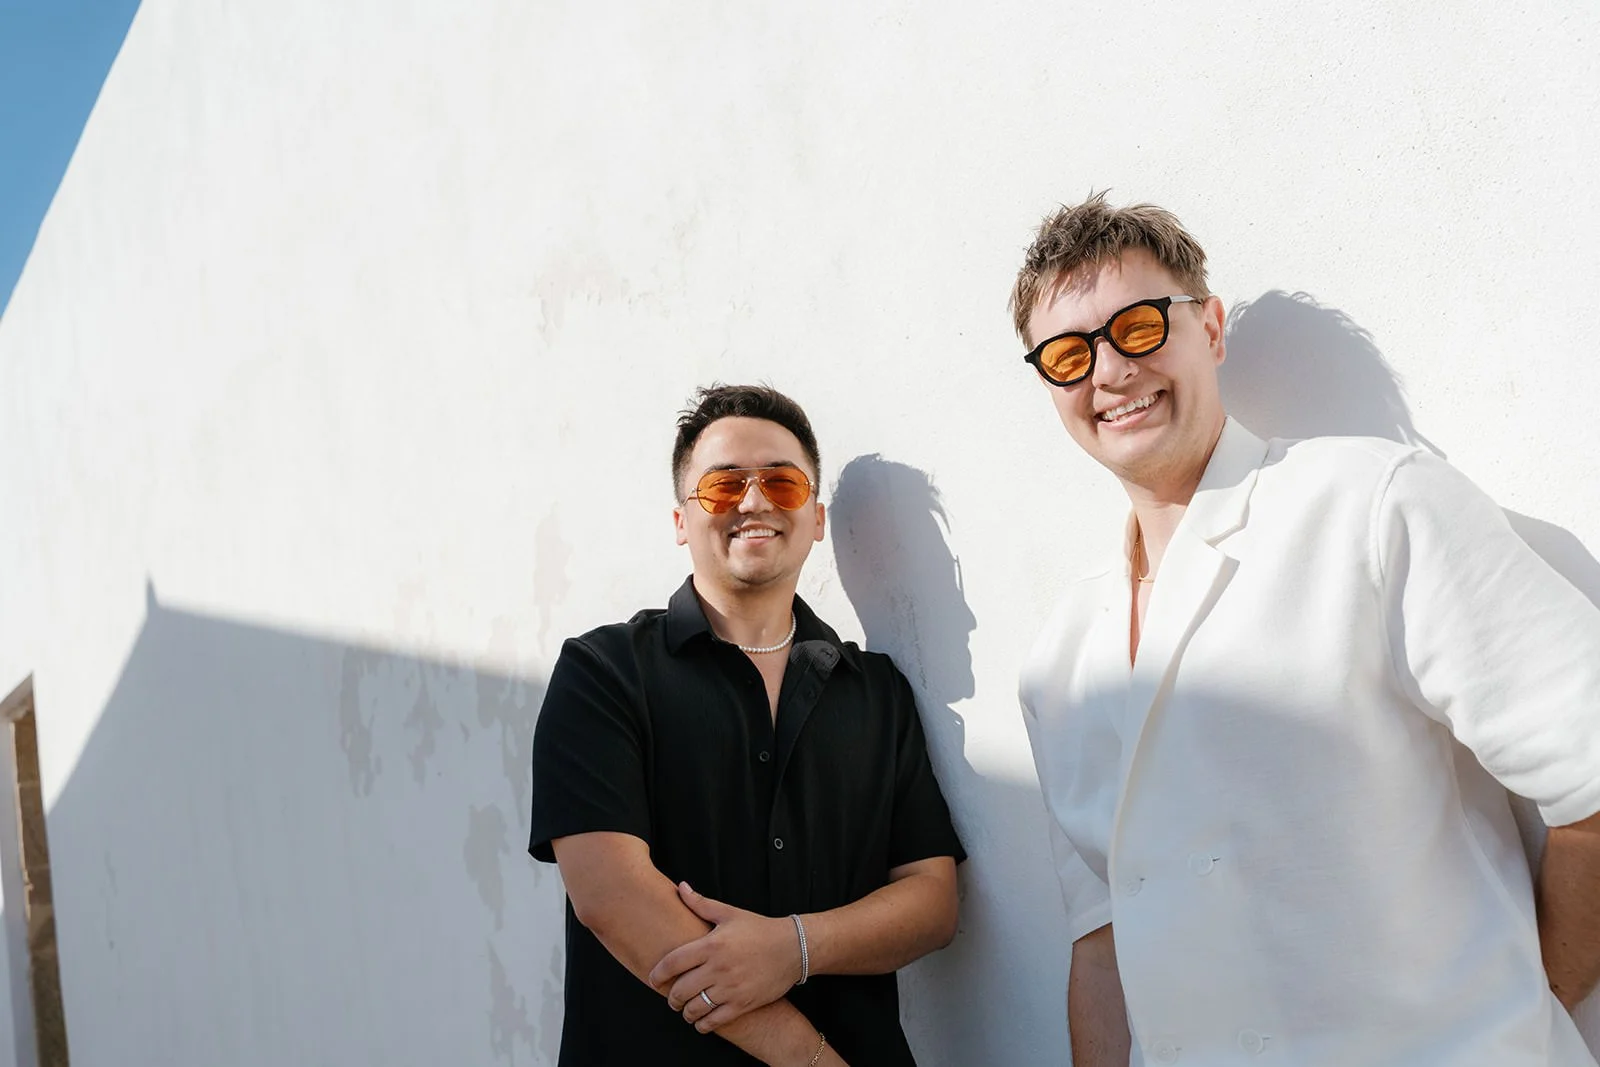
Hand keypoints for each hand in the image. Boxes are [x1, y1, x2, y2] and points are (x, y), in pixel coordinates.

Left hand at [650, 882, 803, 1031]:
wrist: (793, 948)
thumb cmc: (759, 930)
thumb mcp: (730, 913)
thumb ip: (701, 903)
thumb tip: (681, 888)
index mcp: (711, 945)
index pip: (673, 962)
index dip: (657, 974)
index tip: (653, 979)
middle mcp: (718, 968)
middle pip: (680, 990)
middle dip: (671, 997)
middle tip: (671, 998)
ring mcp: (731, 988)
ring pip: (695, 1009)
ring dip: (685, 1012)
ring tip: (686, 1009)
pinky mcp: (743, 1004)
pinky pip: (715, 1021)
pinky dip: (703, 1025)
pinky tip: (701, 1021)